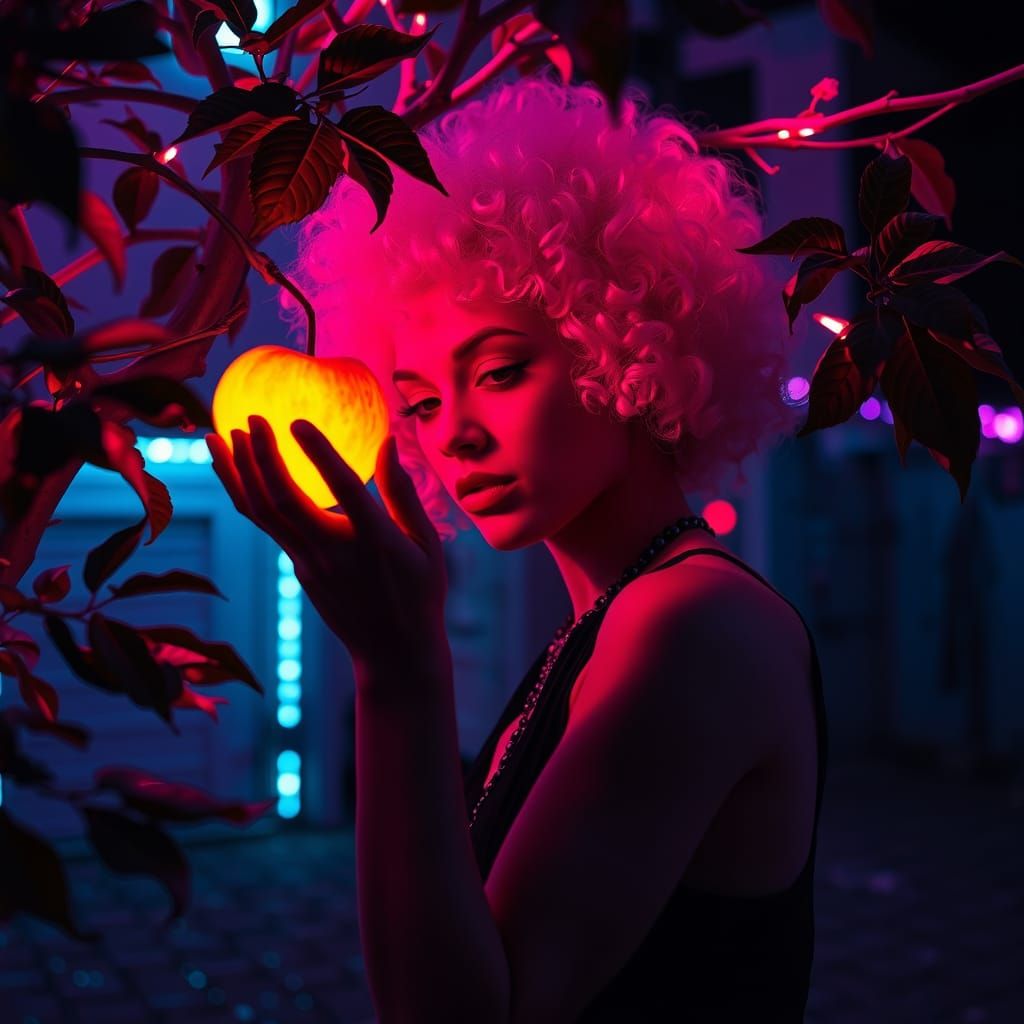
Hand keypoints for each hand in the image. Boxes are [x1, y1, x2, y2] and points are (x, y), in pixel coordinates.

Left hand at [205, 415, 447, 671]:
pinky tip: (237, 471)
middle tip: (249, 419)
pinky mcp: (300, 570)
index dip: (319, 455)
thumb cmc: (419, 593)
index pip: (344, 490)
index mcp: (375, 540)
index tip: (297, 423)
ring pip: (262, 514)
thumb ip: (404, 492)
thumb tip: (389, 441)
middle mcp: (334, 551)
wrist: (394, 653)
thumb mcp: (426, 543)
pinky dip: (246, 494)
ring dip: (237, 474)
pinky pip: (266, 525)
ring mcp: (310, 563)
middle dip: (261, 456)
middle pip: (284, 500)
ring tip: (218, 437)